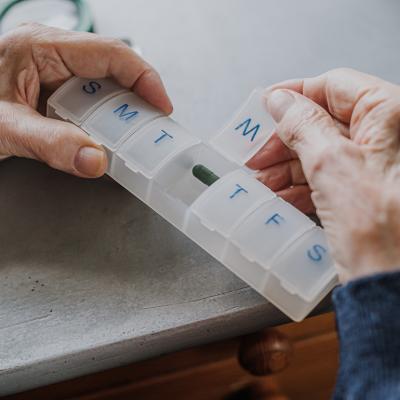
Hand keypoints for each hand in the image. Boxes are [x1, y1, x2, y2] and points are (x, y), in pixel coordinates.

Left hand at [0, 23, 171, 176]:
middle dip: (137, 100)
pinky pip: (88, 99)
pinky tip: (104, 136)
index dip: (144, 79)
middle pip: (113, 70)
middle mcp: (50, 53)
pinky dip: (102, 120)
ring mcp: (52, 70)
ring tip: (131, 137)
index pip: (111, 54)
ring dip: (120, 113)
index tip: (162, 107)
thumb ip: (50, 144)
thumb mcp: (4, 128)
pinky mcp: (52, 88)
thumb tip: (97, 161)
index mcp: (40, 47)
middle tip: (149, 130)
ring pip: (103, 86)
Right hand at [248, 68, 399, 282]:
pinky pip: (328, 178)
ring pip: (322, 152)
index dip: (295, 95)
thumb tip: (280, 99)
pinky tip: (281, 197)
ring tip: (262, 182)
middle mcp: (386, 137)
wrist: (396, 287)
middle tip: (256, 156)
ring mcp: (375, 167)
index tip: (265, 106)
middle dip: (285, 141)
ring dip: (288, 167)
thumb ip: (303, 126)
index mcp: (391, 115)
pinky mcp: (365, 193)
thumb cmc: (380, 230)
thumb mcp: (331, 165)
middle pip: (324, 122)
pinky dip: (301, 186)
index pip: (334, 86)